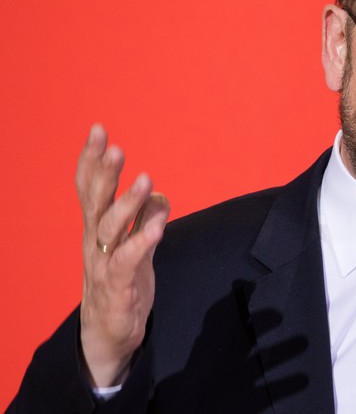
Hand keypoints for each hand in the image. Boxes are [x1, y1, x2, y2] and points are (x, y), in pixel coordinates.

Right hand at [76, 124, 169, 386]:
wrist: (109, 333)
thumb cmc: (122, 280)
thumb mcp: (134, 243)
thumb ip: (144, 217)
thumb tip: (158, 196)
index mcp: (96, 227)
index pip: (89, 188)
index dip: (92, 159)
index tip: (98, 129)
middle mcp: (95, 241)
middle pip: (95, 201)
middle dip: (104, 173)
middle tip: (116, 148)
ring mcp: (104, 263)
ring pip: (110, 228)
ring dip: (127, 202)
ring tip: (145, 179)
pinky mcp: (118, 286)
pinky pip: (127, 260)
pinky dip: (141, 241)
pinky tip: (157, 227)